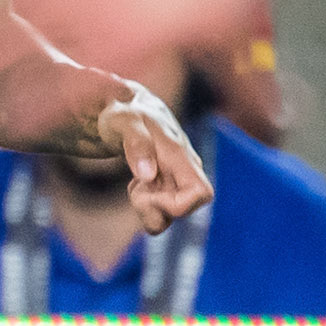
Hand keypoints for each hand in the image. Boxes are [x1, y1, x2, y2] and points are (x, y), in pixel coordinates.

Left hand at [96, 85, 212, 234]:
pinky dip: (144, 203)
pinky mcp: (167, 187)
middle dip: (153, 209)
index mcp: (180, 155)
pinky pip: (158, 210)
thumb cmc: (126, 114)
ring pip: (168, 216)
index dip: (177, 205)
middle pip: (182, 212)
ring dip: (147, 207)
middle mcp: (185, 171)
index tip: (149, 189)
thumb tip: (147, 175)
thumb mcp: (124, 122)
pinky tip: (138, 184)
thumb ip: (136, 144)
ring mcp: (177, 180)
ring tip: (136, 183)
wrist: (127, 109)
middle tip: (135, 187)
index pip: (201, 194)